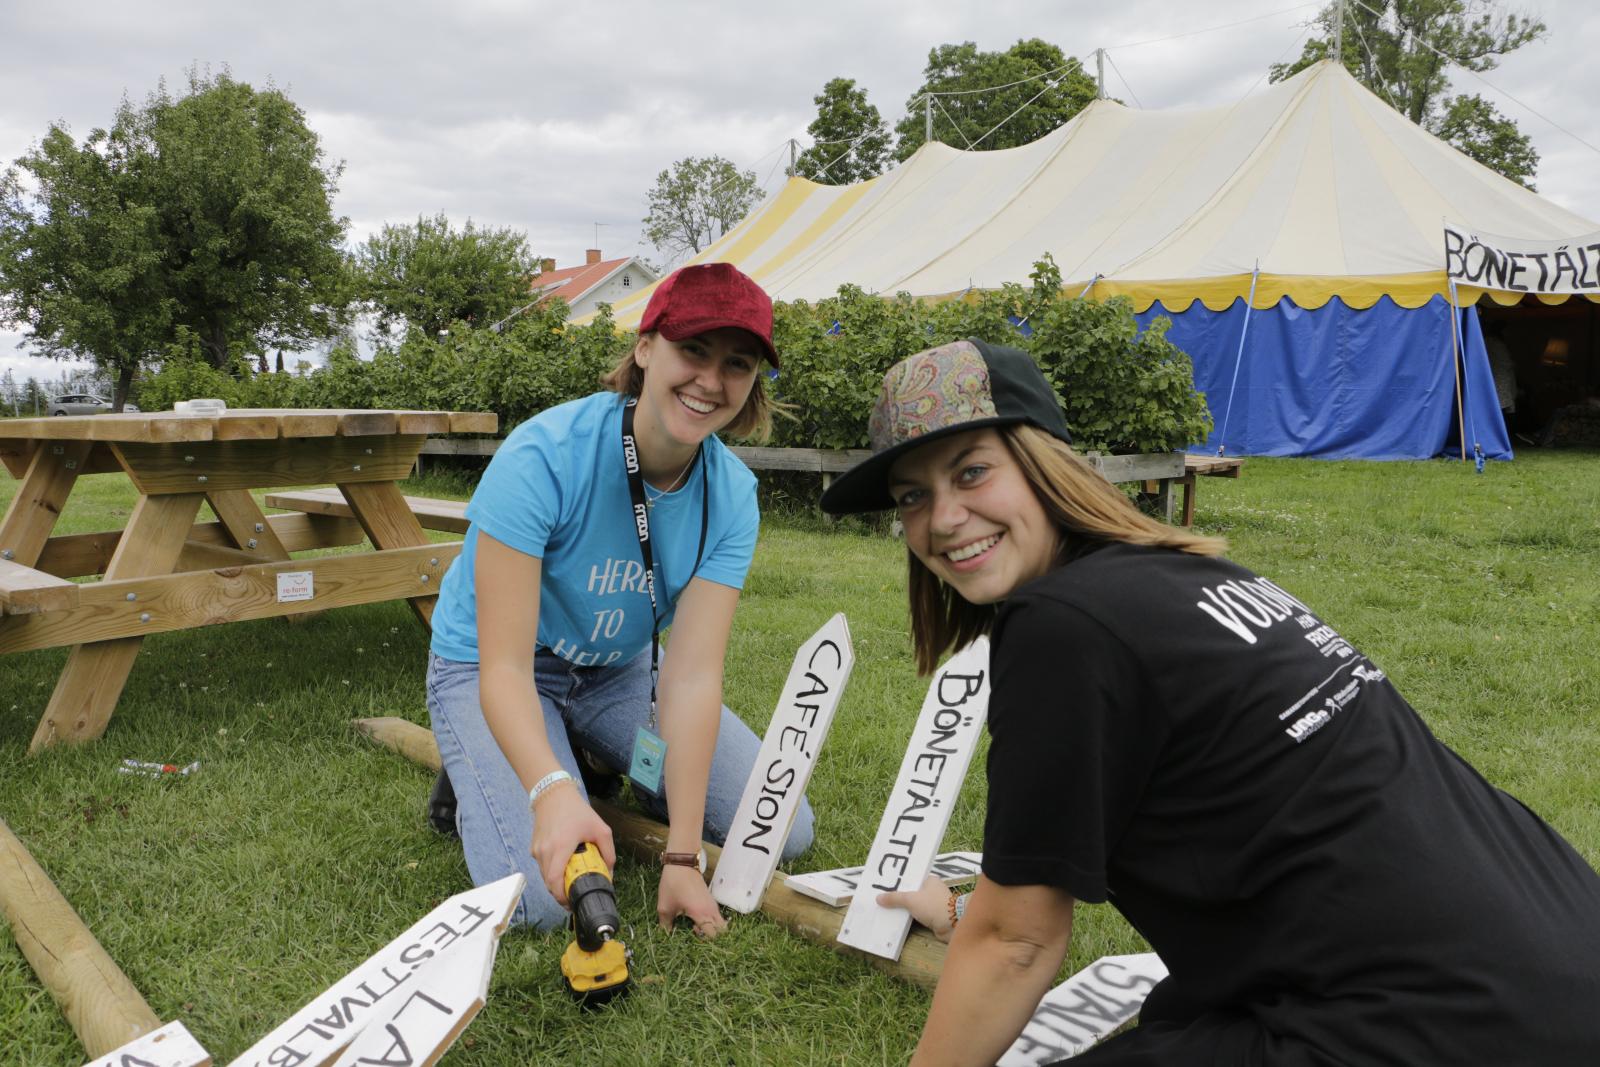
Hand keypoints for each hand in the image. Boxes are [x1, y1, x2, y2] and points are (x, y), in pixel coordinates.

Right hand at [528, 782, 614, 906]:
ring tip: (570, 886)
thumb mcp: (600, 829)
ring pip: (544, 877)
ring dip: (555, 885)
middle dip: (560, 895)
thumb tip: (610, 874)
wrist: (553, 794)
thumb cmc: (577, 811)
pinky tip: (563, 870)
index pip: (555, 880)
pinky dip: (551, 873)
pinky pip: (542, 867)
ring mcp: (537, 850)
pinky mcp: (534, 848)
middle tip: (574, 898)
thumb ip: (608, 852)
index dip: (562, 896)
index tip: (572, 903)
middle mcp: (545, 851)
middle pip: (549, 883)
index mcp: (561, 847)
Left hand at [656, 864, 727, 938]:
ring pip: (720, 922)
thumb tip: (667, 937)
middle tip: (695, 932)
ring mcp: (713, 904)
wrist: (681, 863)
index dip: (704, 940)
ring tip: (693, 925)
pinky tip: (694, 917)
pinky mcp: (710, 899)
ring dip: (710, 927)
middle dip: (711, 936)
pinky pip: (715, 915)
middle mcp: (711, 910)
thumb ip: (666, 926)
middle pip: (722, 931)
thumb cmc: (673, 885)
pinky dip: (709, 920)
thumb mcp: (665, 907)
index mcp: (702, 914)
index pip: (713, 936)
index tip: (691, 936)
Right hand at [877, 875, 956, 942]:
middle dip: (898, 896)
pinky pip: (916, 915)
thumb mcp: (910, 899)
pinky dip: (907, 917)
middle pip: (910, 892)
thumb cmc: (933, 905)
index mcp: (929, 880)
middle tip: (881, 897)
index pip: (911, 878)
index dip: (898, 882)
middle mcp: (931, 890)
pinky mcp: (932, 917)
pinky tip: (895, 919)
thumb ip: (894, 898)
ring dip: (902, 908)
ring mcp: (932, 904)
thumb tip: (878, 898)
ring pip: (913, 905)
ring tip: (885, 908)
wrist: (952, 925)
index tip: (884, 884)